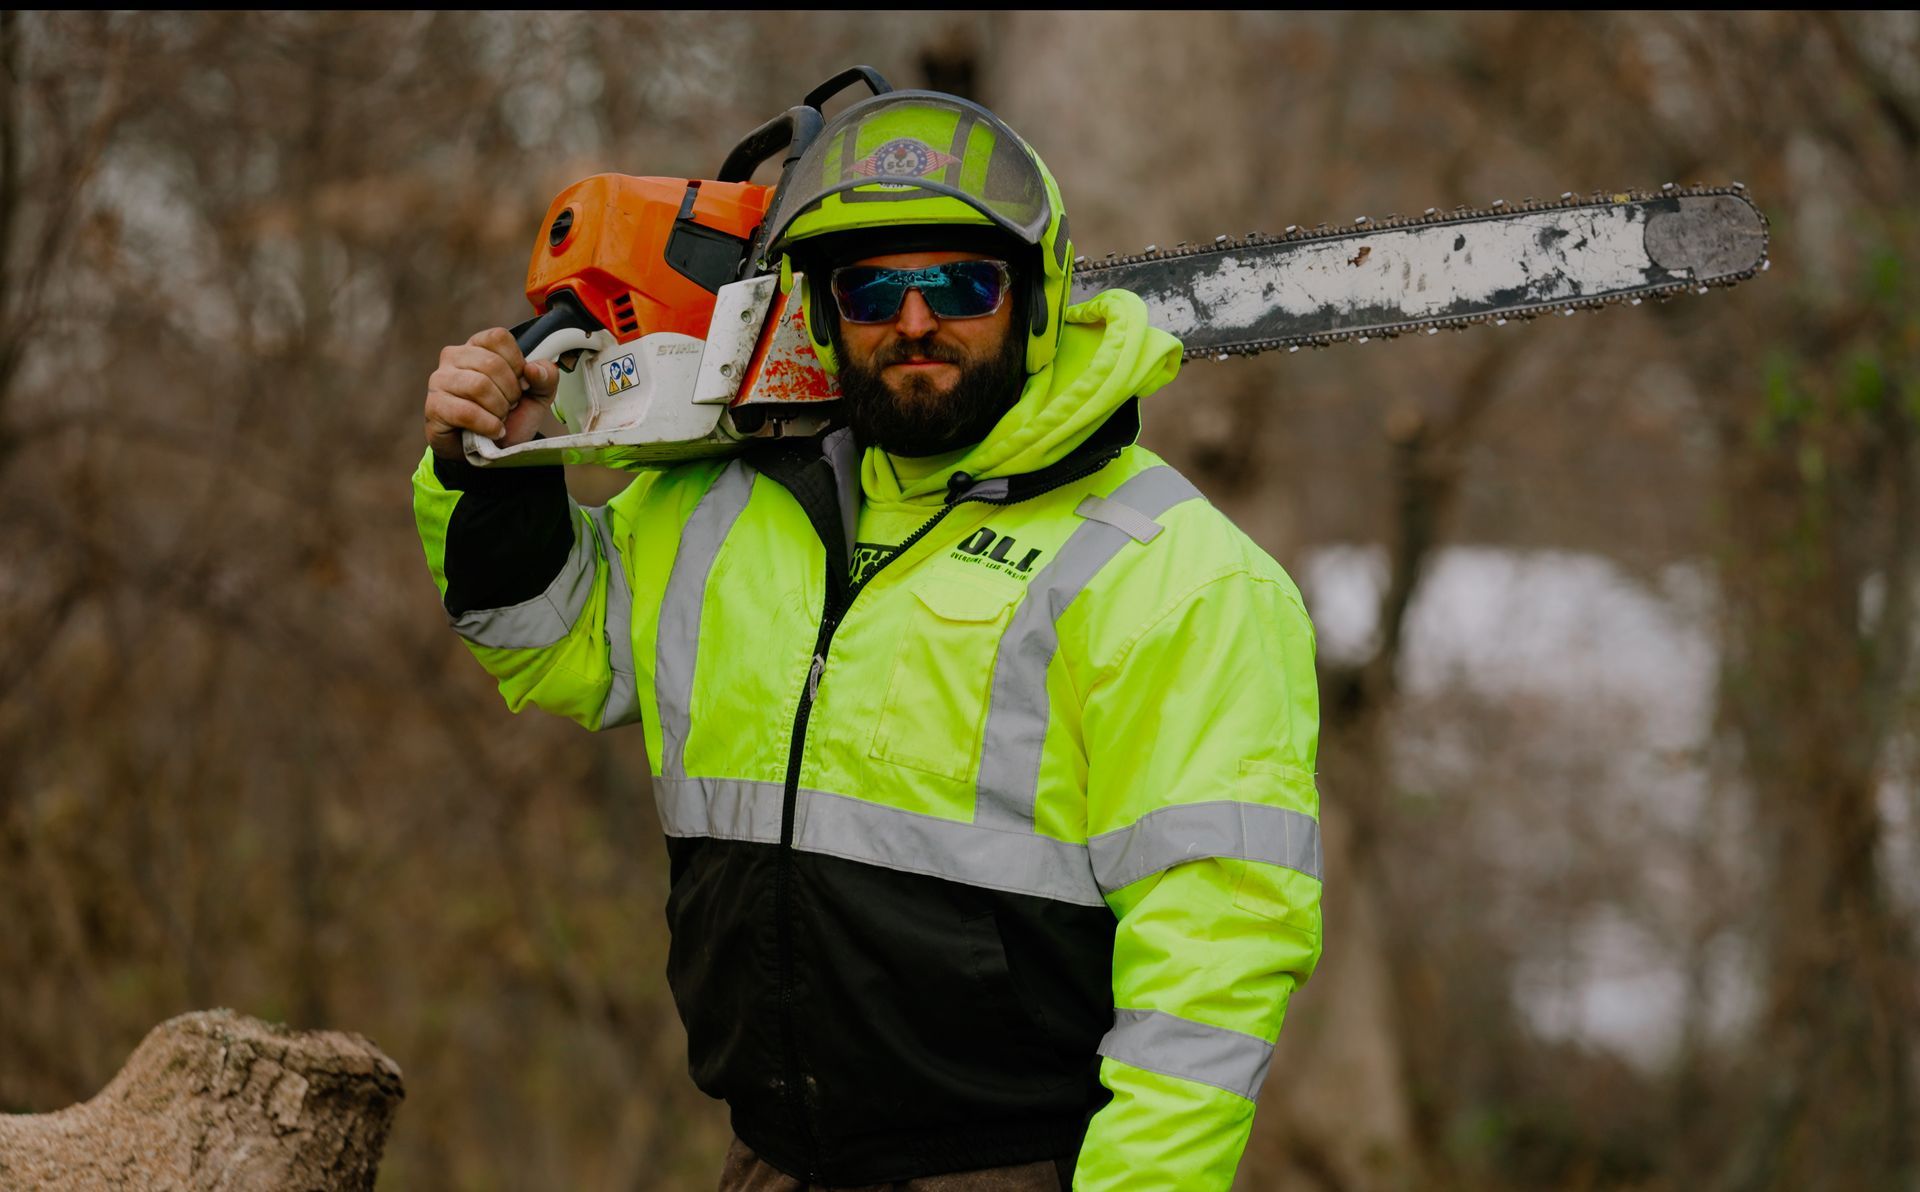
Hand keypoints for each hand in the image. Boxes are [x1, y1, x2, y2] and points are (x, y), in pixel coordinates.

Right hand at [424, 327, 559, 458]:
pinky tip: (494, 431)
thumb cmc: (509, 416)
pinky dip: (488, 425)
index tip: (520, 384)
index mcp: (478, 346)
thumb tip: (533, 368)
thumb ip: (546, 377)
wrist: (492, 451)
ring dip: (498, 409)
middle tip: (510, 407)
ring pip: (478, 385)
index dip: (517, 364)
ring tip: (500, 418)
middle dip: (510, 391)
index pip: (499, 338)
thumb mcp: (537, 395)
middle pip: (490, 363)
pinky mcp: (434, 406)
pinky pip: (465, 412)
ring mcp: (440, 380)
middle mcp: (454, 356)